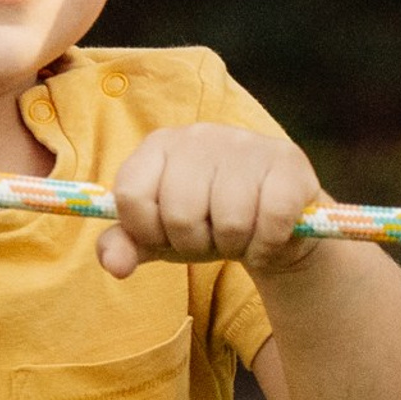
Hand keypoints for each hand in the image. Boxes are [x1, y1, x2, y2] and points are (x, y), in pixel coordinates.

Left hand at [99, 124, 324, 277]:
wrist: (272, 223)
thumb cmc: (209, 223)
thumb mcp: (161, 236)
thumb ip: (126, 245)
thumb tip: (113, 264)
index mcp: (159, 145)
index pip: (130, 195)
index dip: (148, 231)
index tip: (166, 234)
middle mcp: (199, 135)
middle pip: (180, 214)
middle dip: (194, 244)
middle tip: (210, 236)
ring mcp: (245, 143)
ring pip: (230, 221)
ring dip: (235, 246)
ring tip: (240, 235)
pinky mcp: (287, 161)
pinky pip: (271, 220)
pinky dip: (267, 245)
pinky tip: (267, 237)